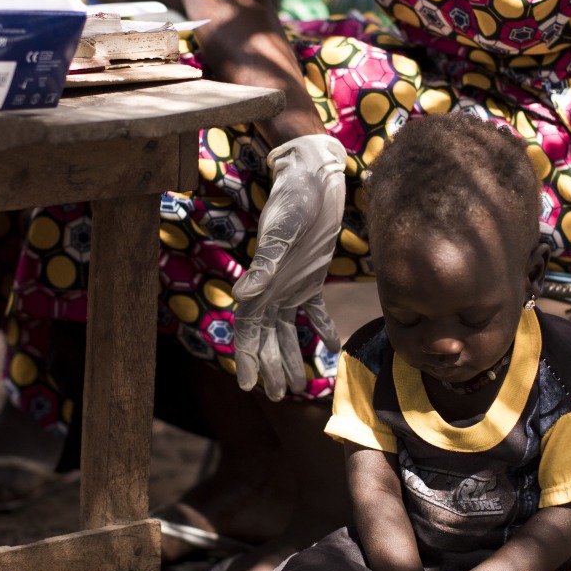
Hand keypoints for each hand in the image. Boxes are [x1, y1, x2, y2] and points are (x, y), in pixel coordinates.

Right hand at [230, 133, 345, 399]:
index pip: (248, 329)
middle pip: (266, 336)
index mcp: (260, 281)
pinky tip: (329, 345)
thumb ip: (265, 266)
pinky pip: (313, 309)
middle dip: (270, 366)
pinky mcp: (312, 275)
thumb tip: (241, 299)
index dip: (248, 357)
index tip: (250, 386)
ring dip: (289, 355)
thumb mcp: (281, 232)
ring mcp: (291, 283)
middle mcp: (272, 287)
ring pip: (286, 329)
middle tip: (277, 395)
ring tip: (296, 385)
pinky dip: (320, 327)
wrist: (314, 175)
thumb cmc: (294, 200)